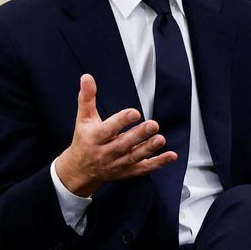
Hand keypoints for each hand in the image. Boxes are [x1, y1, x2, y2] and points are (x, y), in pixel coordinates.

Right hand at [54, 74, 175, 195]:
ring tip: (160, 139)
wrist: (80, 170)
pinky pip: (144, 168)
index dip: (121, 121)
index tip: (134, 112)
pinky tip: (170, 156)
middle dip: (139, 135)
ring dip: (149, 149)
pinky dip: (158, 163)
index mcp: (94, 138)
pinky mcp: (127, 172)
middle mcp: (105, 153)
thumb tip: (87, 77)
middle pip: (123, 144)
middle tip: (153, 124)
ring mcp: (117, 164)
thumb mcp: (83, 119)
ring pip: (134, 157)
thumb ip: (87, 98)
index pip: (108, 129)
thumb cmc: (84, 140)